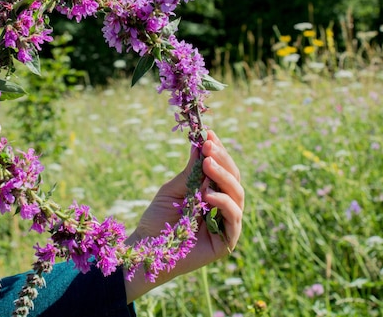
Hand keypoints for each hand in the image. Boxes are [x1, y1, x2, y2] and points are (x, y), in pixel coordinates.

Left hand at [124, 130, 243, 301]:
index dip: (218, 151)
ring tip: (207, 164)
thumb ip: (189, 172)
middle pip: (233, 179)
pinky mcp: (227, 242)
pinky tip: (207, 194)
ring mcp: (227, 224)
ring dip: (223, 176)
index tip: (208, 133)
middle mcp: (223, 207)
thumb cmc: (157, 221)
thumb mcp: (173, 190)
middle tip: (208, 146)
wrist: (146, 250)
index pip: (223, 169)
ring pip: (237, 195)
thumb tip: (199, 144)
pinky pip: (233, 217)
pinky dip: (223, 203)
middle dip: (222, 160)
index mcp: (212, 193)